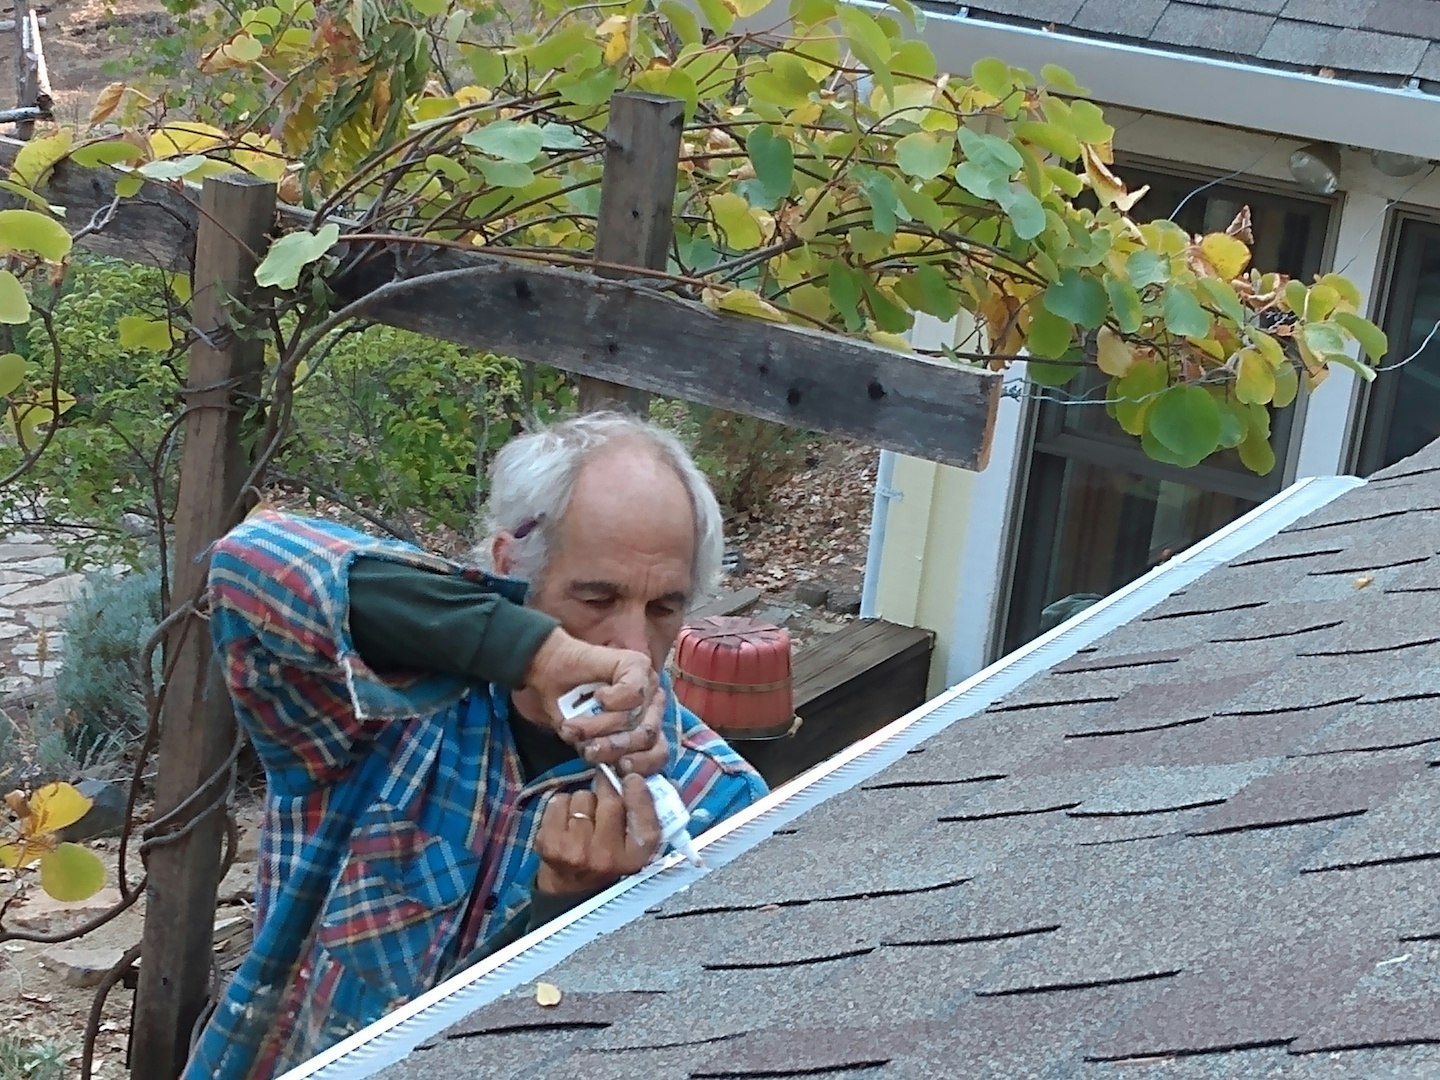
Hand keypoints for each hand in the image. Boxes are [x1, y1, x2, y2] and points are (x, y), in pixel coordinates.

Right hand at [522, 628, 668, 774]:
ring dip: (601, 726)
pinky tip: (597, 694)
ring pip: (635, 718)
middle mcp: (652, 705)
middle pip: (647, 737)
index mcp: (645, 725)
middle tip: (587, 748)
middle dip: (614, 747)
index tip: (617, 768)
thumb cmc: (567, 708)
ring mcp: (648, 683)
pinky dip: (609, 699)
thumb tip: (621, 770)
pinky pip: (632, 693)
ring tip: (577, 725)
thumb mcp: (587, 741)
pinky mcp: (638, 664)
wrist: (547, 672)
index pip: (660, 753)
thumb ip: (607, 754)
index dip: (640, 764)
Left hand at [534, 774, 660, 895]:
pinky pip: (559, 801)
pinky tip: (566, 820)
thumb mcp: (633, 846)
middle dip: (607, 788)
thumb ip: (643, 814)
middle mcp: (606, 858)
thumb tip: (639, 776)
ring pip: (583, 797)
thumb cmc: (608, 858)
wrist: (570, 887)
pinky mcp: (550, 844)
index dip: (639, 795)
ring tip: (585, 816)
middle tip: (605, 788)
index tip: (633, 779)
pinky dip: (562, 804)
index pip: (644, 821)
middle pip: (610, 801)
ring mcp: (575, 851)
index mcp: (633, 859)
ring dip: (584, 799)